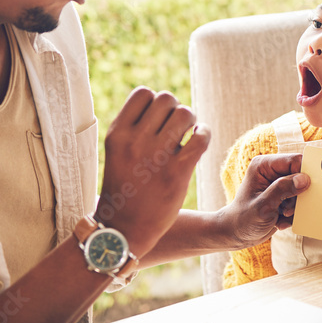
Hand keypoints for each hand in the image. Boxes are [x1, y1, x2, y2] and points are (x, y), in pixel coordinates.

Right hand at [98, 87, 208, 257]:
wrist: (124, 229)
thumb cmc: (123, 187)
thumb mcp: (117, 151)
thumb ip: (133, 127)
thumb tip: (163, 102)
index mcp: (117, 133)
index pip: (143, 93)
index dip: (155, 102)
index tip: (158, 120)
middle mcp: (135, 140)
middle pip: (166, 99)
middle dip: (175, 110)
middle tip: (176, 129)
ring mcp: (156, 156)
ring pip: (185, 113)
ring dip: (190, 122)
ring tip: (187, 136)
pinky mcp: (177, 172)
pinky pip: (201, 137)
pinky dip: (204, 134)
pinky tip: (198, 142)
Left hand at [219, 153, 309, 249]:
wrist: (237, 234)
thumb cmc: (243, 219)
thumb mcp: (263, 206)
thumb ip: (282, 190)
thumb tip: (304, 179)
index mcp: (264, 165)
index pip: (294, 161)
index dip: (305, 174)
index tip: (308, 190)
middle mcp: (272, 171)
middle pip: (301, 175)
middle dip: (298, 195)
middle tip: (286, 209)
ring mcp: (278, 183)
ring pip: (303, 190)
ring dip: (295, 207)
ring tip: (281, 215)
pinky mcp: (284, 196)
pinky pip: (299, 201)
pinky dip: (293, 214)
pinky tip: (279, 220)